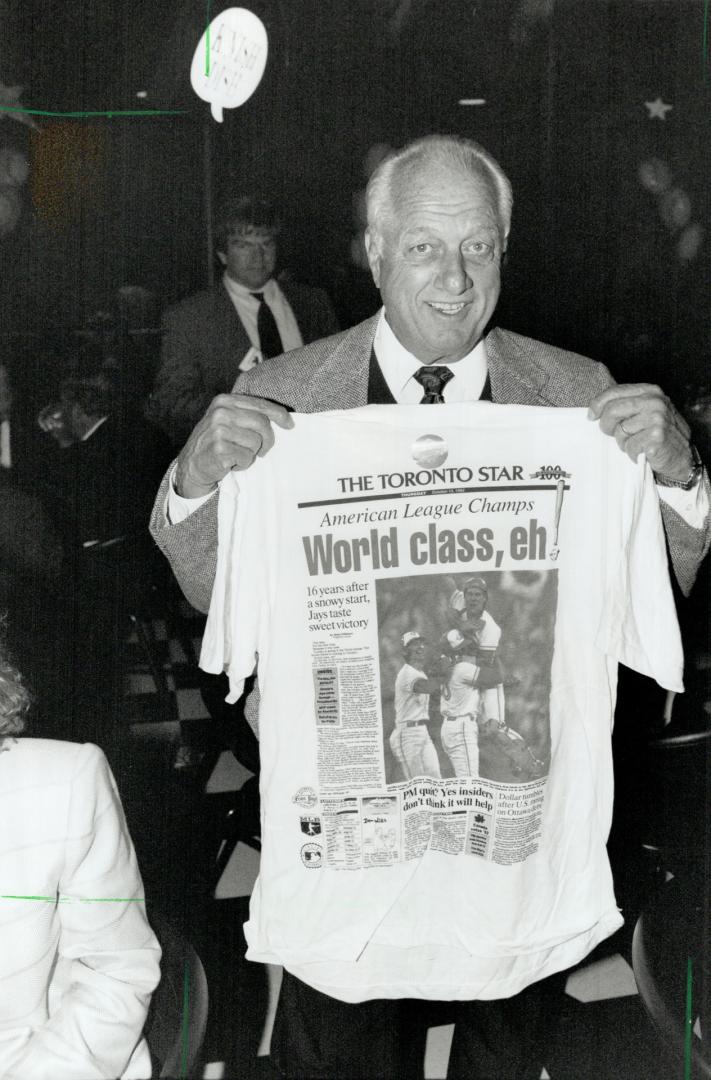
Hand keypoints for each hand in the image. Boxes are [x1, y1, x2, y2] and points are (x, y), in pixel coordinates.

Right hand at [174, 393, 293, 497]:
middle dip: (267, 440)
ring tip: (237, 454)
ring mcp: (219, 430)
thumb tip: (283, 418)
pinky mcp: (220, 449)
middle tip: (261, 451)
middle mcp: (221, 412)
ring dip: (251, 453)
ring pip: (256, 442)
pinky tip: (231, 463)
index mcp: (225, 401)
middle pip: (262, 423)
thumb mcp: (227, 420)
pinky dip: (243, 463)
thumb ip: (248, 414)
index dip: (279, 414)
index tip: (290, 425)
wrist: (191, 464)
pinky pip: (247, 457)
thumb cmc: (216, 442)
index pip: (260, 404)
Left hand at [588, 383, 692, 480]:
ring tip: (638, 442)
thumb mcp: (645, 412)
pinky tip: (644, 451)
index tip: (591, 415)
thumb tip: (595, 409)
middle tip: (614, 434)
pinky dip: (633, 453)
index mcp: (650, 391)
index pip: (615, 391)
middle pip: (612, 410)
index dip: (598, 404)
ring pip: (620, 431)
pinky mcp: (656, 437)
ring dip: (624, 442)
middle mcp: (655, 402)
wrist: (681, 456)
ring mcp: (657, 419)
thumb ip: (625, 406)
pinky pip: (629, 446)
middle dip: (607, 426)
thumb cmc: (658, 434)